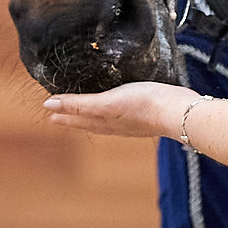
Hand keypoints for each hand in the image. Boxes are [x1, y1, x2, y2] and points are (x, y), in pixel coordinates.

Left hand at [43, 81, 198, 138]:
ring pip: (103, 119)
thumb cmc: (144, 105)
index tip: (49, 109)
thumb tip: (49, 105)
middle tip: (60, 111)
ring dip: (90, 114)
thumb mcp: (107, 103)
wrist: (178, 111)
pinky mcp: (145, 114)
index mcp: (103, 121)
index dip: (62, 113)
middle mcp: (114, 124)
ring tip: (84, 111)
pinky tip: (118, 107)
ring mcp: (130, 121)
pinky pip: (120, 114)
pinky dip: (111, 111)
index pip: (77, 118)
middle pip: (88, 120)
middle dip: (73, 115)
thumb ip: (79, 104)